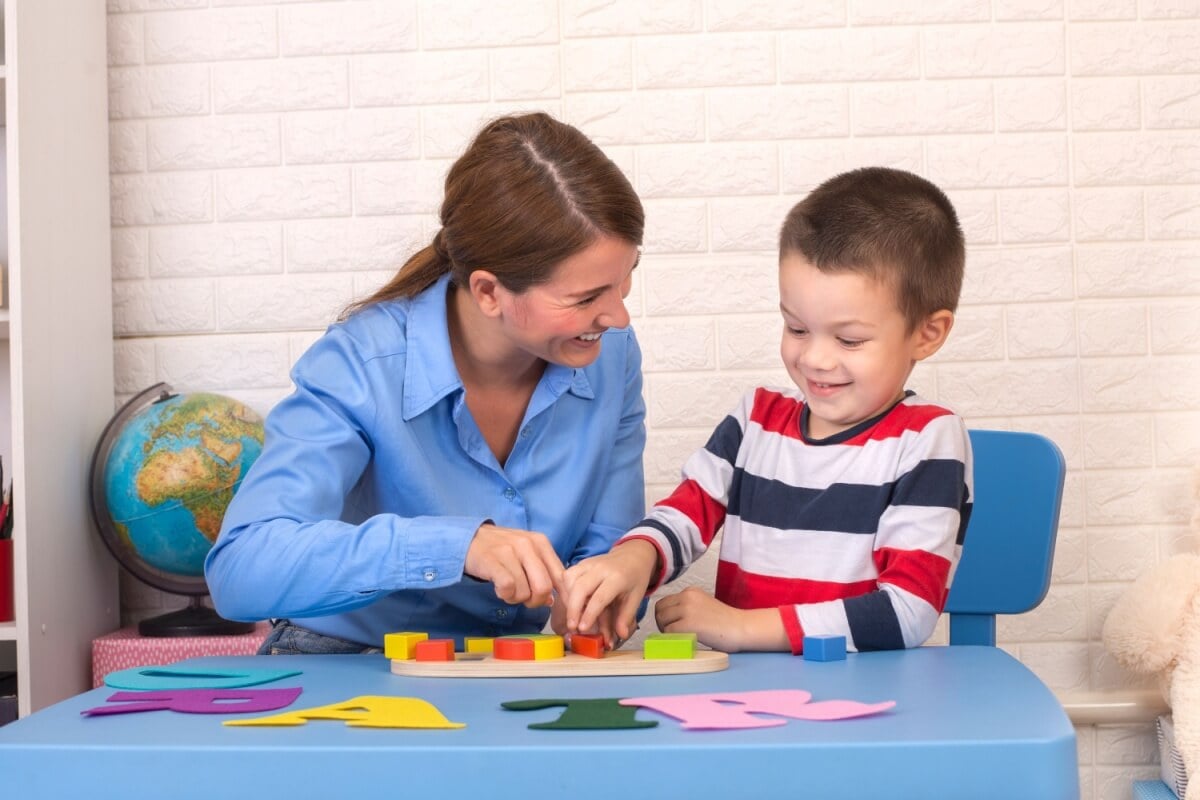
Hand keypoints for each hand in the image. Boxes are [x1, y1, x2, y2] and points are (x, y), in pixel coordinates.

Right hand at [464, 524, 563, 607]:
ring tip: (508, 589)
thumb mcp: (527, 553)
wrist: (470, 538)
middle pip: (544, 587)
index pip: (561, 575)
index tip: (555, 605)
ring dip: (515, 599)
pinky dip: (504, 595)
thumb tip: (552, 600)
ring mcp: (510, 551)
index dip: (561, 596)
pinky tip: (499, 589)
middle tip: (525, 600)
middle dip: (536, 601)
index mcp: (541, 543)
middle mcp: (528, 545)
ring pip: (524, 592)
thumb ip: (543, 573)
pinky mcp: (492, 561)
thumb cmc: (502, 549)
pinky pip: (507, 588)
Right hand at [561, 539, 657, 645]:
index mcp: (617, 578)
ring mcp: (589, 563)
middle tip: (572, 627)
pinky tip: (572, 602)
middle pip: (580, 588)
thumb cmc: (634, 578)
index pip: (600, 597)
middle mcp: (601, 568)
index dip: (590, 614)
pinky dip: (566, 589)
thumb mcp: (635, 598)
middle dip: (573, 609)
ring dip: (568, 599)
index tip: (583, 629)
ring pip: (570, 579)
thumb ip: (626, 617)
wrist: (633, 555)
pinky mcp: (582, 562)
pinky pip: (568, 575)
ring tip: (572, 616)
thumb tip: (621, 635)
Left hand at [654, 587, 788, 652]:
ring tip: (682, 638)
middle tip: (674, 634)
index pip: (664, 602)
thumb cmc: (724, 622)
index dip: (665, 616)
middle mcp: (687, 596)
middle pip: (659, 611)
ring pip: (662, 621)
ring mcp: (687, 609)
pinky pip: (668, 632)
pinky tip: (686, 641)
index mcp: (690, 591)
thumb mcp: (702, 606)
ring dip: (667, 632)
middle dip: (663, 624)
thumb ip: (685, 607)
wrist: (741, 628)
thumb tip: (663, 619)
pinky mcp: (688, 624)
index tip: (673, 626)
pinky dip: (673, 639)